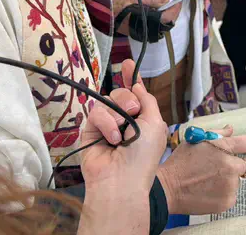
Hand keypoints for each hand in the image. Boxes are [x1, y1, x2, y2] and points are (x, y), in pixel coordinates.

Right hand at [79, 60, 167, 233]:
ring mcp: (107, 125)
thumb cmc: (143, 155)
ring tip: (121, 134)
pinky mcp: (90, 130)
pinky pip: (95, 112)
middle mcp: (125, 121)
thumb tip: (137, 85)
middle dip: (127, 99)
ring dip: (117, 114)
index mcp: (143, 119)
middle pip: (121, 94)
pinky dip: (106, 124)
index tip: (127, 64)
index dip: (131, 78)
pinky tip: (111, 139)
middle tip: (132, 111)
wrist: (121, 180)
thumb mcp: (155, 123)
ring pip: (107, 101)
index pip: (135, 94)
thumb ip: (147, 100)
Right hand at [112, 0, 181, 34]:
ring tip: (167, 6)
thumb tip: (167, 0)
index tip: (178, 2)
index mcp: (147, 21)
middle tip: (174, 3)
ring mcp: (144, 34)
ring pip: (161, 27)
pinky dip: (159, 21)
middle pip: (166, 24)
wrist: (105, 16)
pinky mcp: (141, 34)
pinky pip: (155, 28)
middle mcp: (146, 30)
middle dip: (172, 14)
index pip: (167, 18)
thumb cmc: (118, 6)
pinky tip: (158, 13)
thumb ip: (153, 1)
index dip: (175, 10)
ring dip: (166, 17)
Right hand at [156, 126, 245, 214]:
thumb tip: (231, 129)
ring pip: (239, 180)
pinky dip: (224, 191)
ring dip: (231, 178)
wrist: (168, 188)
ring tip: (211, 179)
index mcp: (223, 148)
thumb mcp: (196, 141)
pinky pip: (232, 194)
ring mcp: (230, 185)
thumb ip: (217, 134)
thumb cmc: (180, 163)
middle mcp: (230, 166)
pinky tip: (209, 189)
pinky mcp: (228, 200)